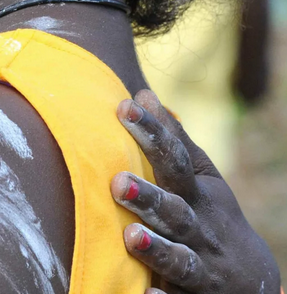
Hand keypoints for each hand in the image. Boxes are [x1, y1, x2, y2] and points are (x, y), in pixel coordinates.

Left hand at [111, 89, 279, 293]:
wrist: (252, 283)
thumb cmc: (212, 215)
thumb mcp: (202, 178)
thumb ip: (173, 141)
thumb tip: (142, 94)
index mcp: (199, 195)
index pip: (176, 160)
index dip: (152, 134)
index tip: (125, 107)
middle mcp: (201, 230)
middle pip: (176, 212)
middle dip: (149, 197)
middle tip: (117, 181)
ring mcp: (201, 267)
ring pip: (180, 260)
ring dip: (157, 249)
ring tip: (130, 236)